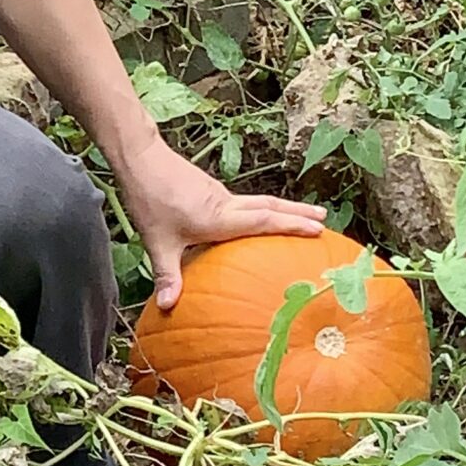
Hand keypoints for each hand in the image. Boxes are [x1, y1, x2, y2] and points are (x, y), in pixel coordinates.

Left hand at [116, 136, 326, 310]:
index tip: (319, 228)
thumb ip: (167, 275)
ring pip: (259, 202)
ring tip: (304, 215)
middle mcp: (226, 204)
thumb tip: (168, 306)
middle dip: (298, 213)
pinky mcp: (211, 191)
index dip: (292, 224)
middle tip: (324, 220)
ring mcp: (219, 195)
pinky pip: (244, 202)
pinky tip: (259, 218)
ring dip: (283, 208)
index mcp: (220, 217)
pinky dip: (262, 209)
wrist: (140, 159)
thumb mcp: (157, 243)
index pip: (264, 221)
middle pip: (270, 207)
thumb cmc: (150, 200)